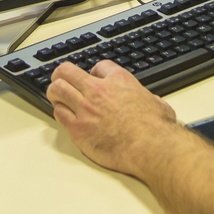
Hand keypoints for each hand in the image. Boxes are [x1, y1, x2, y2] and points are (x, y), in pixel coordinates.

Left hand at [47, 59, 180, 175]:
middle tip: (61, 80)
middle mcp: (98, 91)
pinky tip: (63, 115)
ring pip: (57, 89)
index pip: (98, 67)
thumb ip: (150, 100)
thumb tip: (155, 104)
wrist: (149, 146)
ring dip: (55, 92)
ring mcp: (85, 108)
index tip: (93, 79)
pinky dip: (59, 111)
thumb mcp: (158, 104)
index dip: (94, 72)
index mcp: (119, 80)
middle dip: (61, 74)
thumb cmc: (155, 128)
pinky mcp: (78, 128)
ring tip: (56, 96)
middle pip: (67, 71)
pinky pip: (59, 113)